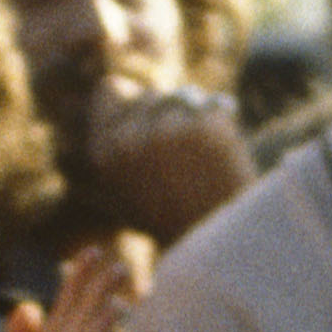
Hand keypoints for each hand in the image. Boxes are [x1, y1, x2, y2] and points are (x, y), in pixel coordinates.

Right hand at [76, 88, 253, 248]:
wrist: (221, 245)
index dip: (132, 100)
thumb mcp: (126, 189)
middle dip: (166, 111)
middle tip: (185, 144)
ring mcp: (167, 128)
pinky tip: (227, 142)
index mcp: (105, 150)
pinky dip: (224, 117)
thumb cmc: (173, 219)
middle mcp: (130, 136)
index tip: (150, 118)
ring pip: (183, 96)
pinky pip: (216, 104)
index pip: (110, 89)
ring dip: (196, 112)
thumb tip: (112, 87)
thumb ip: (114, 146)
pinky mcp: (205, 125)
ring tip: (206, 147)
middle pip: (149, 94)